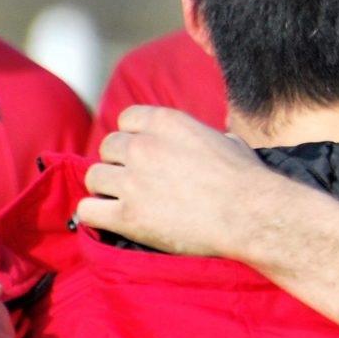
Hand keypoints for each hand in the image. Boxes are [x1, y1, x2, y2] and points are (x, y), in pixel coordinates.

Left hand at [77, 105, 279, 261]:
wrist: (251, 216)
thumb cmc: (248, 181)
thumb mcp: (228, 142)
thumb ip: (205, 137)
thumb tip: (212, 142)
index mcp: (168, 122)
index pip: (126, 119)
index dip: (133, 136)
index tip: (143, 152)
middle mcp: (144, 146)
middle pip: (107, 147)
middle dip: (118, 163)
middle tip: (135, 180)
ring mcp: (132, 181)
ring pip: (93, 176)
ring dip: (106, 188)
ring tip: (124, 201)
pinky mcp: (127, 216)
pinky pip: (87, 210)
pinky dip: (95, 215)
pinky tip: (111, 219)